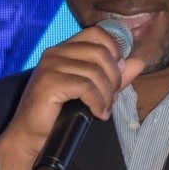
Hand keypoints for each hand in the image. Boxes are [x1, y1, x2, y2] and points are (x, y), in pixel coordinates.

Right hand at [0, 25, 144, 169]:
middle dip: (114, 78)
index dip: (114, 49)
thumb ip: (113, 76)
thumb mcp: (91, 91)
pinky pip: (85, 87)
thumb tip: (139, 62)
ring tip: (104, 110)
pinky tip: (98, 113)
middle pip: (100, 53)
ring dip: (107, 95)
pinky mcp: (49, 83)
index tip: (118, 73)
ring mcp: (51, 66)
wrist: (30, 136)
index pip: (97, 33)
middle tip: (112, 99)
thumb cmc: (58, 114)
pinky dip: (97, 102)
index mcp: (64, 49)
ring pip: (95, 72)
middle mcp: (56, 52)